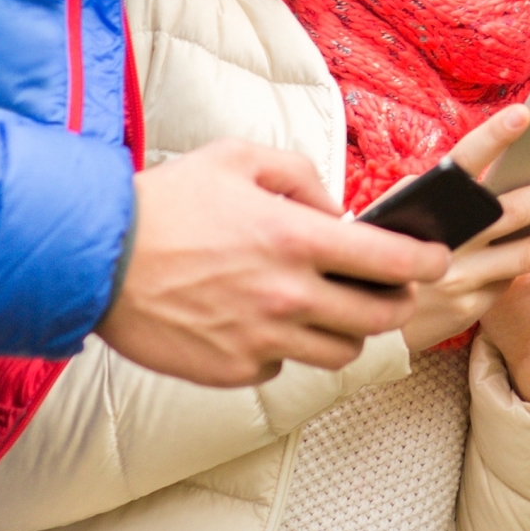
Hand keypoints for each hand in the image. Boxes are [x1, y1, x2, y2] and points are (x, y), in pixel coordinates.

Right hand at [100, 137, 445, 385]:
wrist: (92, 257)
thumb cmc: (167, 202)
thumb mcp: (238, 160)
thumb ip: (302, 178)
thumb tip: (338, 211)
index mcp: (296, 240)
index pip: (394, 261)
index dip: (429, 262)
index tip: (437, 259)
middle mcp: (287, 296)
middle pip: (379, 318)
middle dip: (397, 302)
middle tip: (391, 290)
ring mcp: (260, 340)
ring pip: (339, 352)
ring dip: (345, 331)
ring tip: (327, 308)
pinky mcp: (232, 371)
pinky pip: (282, 367)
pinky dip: (283, 349)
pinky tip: (261, 322)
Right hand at [401, 103, 529, 350]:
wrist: (361, 313)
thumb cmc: (389, 247)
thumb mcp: (401, 210)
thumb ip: (440, 190)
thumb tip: (488, 168)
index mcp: (426, 203)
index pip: (463, 161)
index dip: (494, 137)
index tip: (525, 113)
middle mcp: (444, 237)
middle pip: (512, 210)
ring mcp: (457, 274)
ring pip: (524, 253)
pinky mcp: (469, 306)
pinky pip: (509, 282)